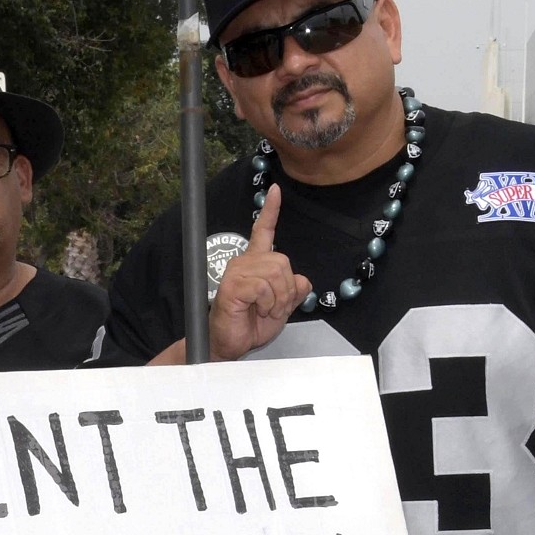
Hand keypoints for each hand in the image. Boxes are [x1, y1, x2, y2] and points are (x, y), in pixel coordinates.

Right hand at [208, 186, 310, 360]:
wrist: (230, 345)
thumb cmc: (250, 325)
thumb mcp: (281, 307)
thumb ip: (294, 292)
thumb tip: (304, 281)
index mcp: (255, 263)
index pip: (263, 231)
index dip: (270, 211)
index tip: (276, 190)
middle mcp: (244, 263)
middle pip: (282, 261)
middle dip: (287, 289)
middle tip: (275, 307)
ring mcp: (236, 272)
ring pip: (276, 273)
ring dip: (278, 298)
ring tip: (266, 310)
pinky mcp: (232, 286)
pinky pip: (264, 286)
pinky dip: (268, 302)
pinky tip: (258, 310)